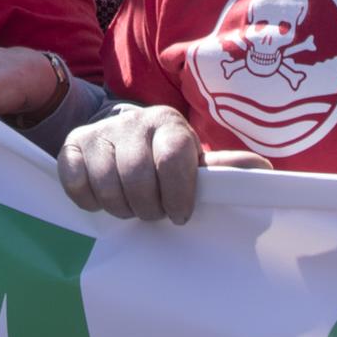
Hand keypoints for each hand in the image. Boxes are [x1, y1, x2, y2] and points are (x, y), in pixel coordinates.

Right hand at [56, 105, 268, 222]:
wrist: (120, 135)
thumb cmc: (164, 156)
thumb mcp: (193, 160)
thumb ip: (223, 170)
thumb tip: (265, 173)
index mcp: (169, 124)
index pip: (173, 157)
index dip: (177, 193)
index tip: (180, 214)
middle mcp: (133, 122)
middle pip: (137, 176)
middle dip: (147, 206)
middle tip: (153, 211)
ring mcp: (99, 133)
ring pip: (107, 184)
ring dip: (120, 208)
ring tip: (131, 206)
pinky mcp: (70, 146)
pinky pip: (77, 184)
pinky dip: (90, 201)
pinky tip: (102, 197)